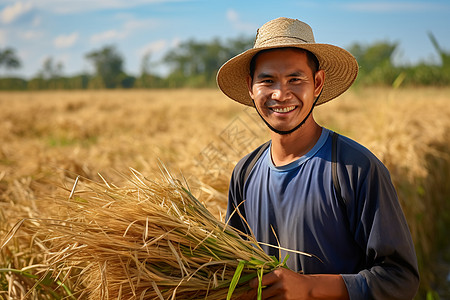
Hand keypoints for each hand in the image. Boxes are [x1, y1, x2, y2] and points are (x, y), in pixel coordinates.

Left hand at [234, 268, 348, 299]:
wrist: (309, 287)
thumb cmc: (292, 278)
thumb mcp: (282, 272)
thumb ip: (269, 275)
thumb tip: (253, 280)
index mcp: (277, 274)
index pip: (258, 281)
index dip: (252, 285)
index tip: (250, 285)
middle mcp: (280, 284)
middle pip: (260, 293)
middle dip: (253, 295)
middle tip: (248, 295)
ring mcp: (283, 295)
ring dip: (262, 299)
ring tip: (261, 296)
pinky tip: (269, 299)